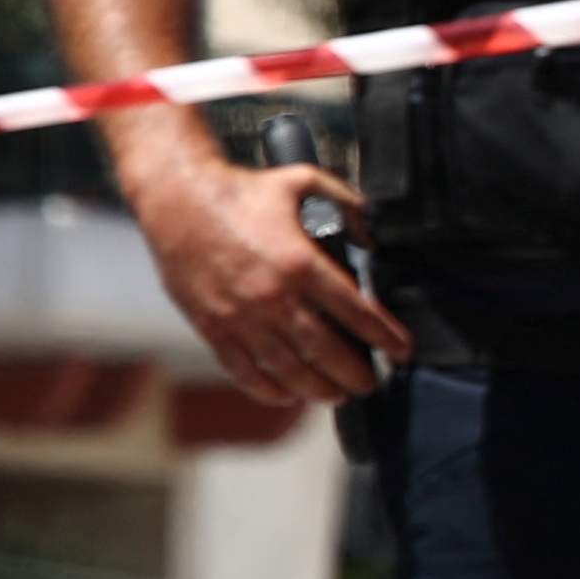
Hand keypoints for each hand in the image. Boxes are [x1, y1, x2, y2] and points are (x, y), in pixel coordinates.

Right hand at [128, 154, 403, 407]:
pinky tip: (286, 396)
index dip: (384, 335)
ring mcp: (239, 316)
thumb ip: (347, 204)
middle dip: (354, 373)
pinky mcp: (211, 326)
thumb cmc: (240, 190)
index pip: (355, 310)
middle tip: (370, 382)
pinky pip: (242, 370)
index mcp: (299, 262)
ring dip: (317, 389)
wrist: (177, 197)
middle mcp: (271, 296)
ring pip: (287, 369)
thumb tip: (372, 237)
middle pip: (325, 350)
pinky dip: (267, 390)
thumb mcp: (303, 182)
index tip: (402, 351)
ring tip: (337, 395)